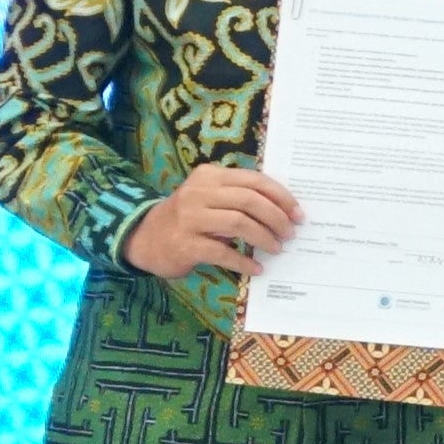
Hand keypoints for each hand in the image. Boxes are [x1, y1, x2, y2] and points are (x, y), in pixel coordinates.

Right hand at [121, 165, 303, 285]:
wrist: (145, 238)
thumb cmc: (187, 218)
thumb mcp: (209, 197)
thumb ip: (238, 197)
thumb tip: (283, 212)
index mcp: (209, 175)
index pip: (254, 180)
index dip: (281, 197)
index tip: (297, 213)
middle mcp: (198, 192)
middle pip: (249, 200)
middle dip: (276, 218)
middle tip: (289, 234)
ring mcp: (190, 217)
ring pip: (239, 223)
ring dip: (264, 238)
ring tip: (276, 248)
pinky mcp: (185, 244)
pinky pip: (223, 252)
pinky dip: (244, 261)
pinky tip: (255, 268)